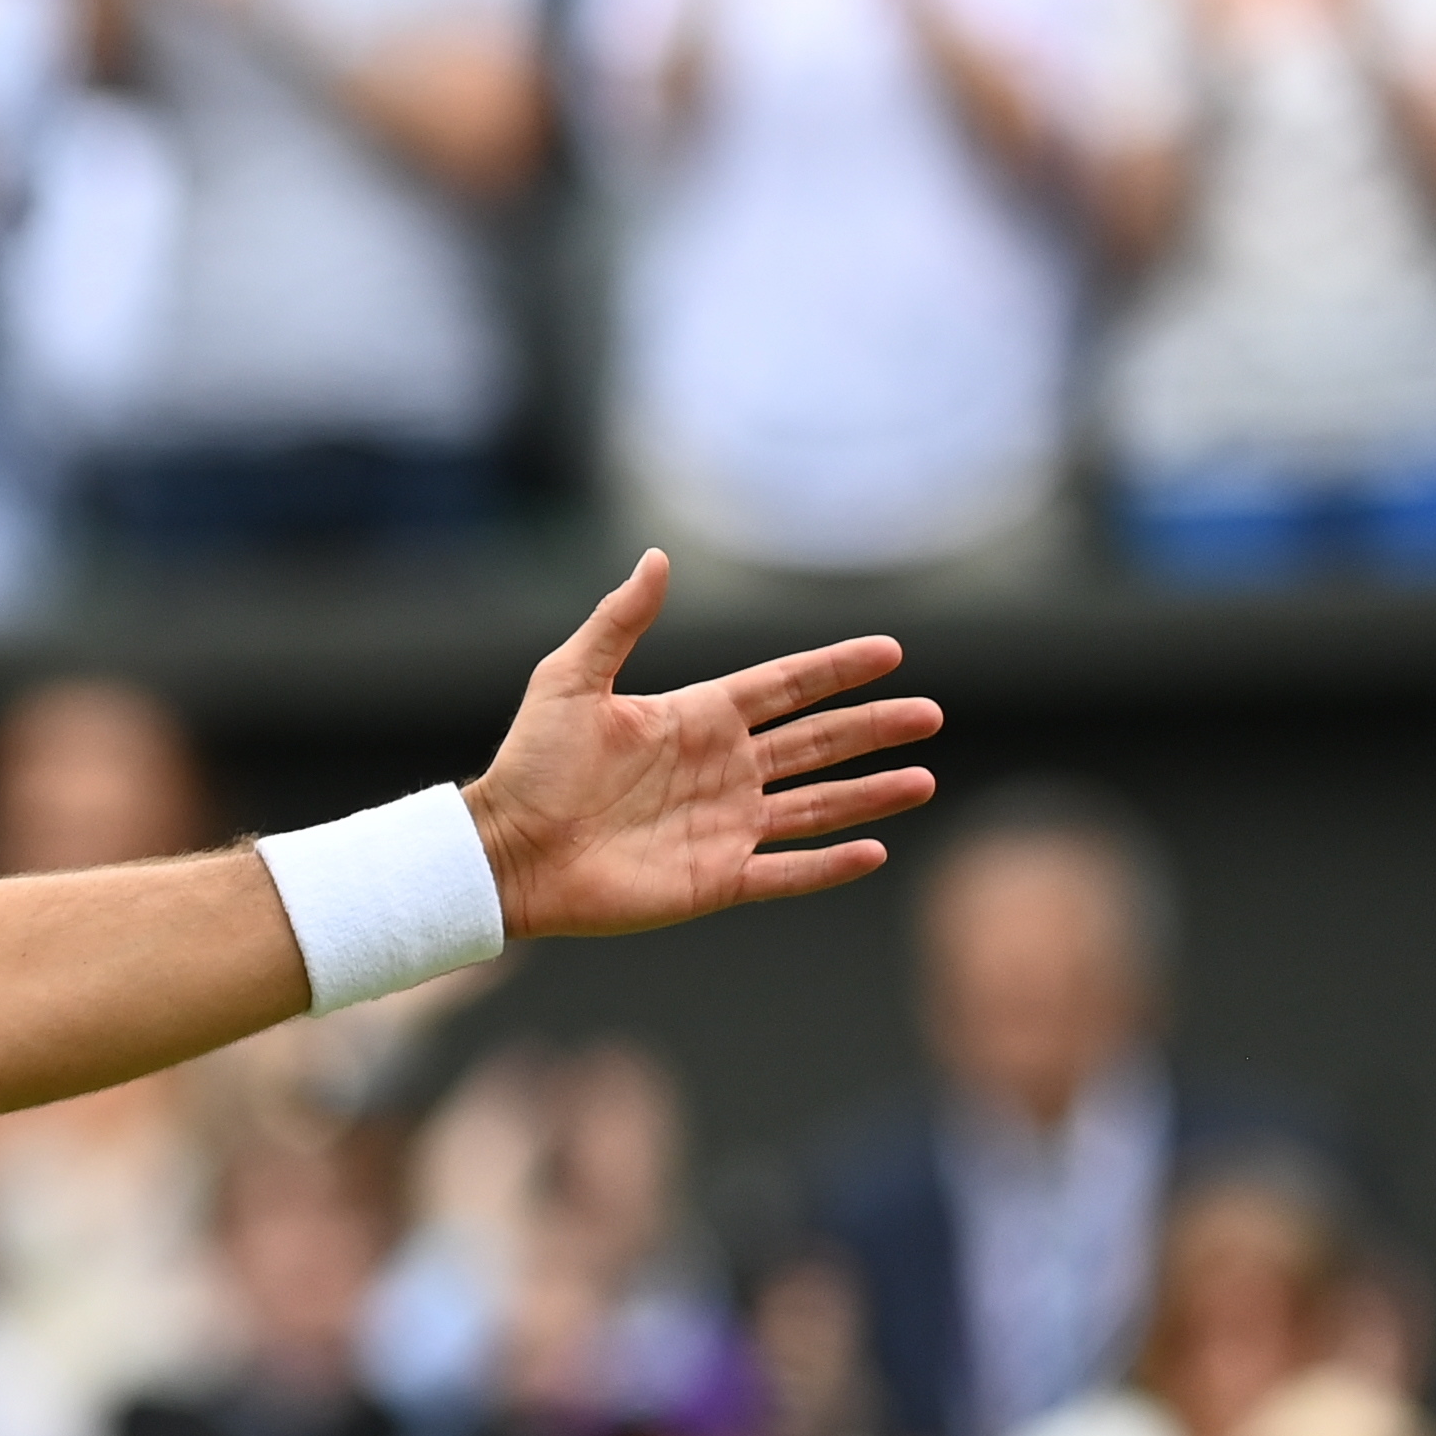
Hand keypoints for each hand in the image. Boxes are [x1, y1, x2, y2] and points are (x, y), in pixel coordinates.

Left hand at [462, 551, 939, 940]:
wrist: (506, 851)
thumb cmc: (529, 765)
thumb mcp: (570, 680)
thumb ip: (620, 622)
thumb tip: (657, 557)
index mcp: (695, 719)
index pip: (784, 687)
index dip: (834, 670)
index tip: (889, 651)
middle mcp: (721, 770)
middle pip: (816, 743)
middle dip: (873, 729)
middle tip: (930, 714)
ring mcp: (722, 825)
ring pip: (816, 806)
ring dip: (869, 794)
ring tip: (924, 779)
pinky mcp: (714, 878)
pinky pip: (786, 870)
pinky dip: (829, 864)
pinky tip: (874, 850)